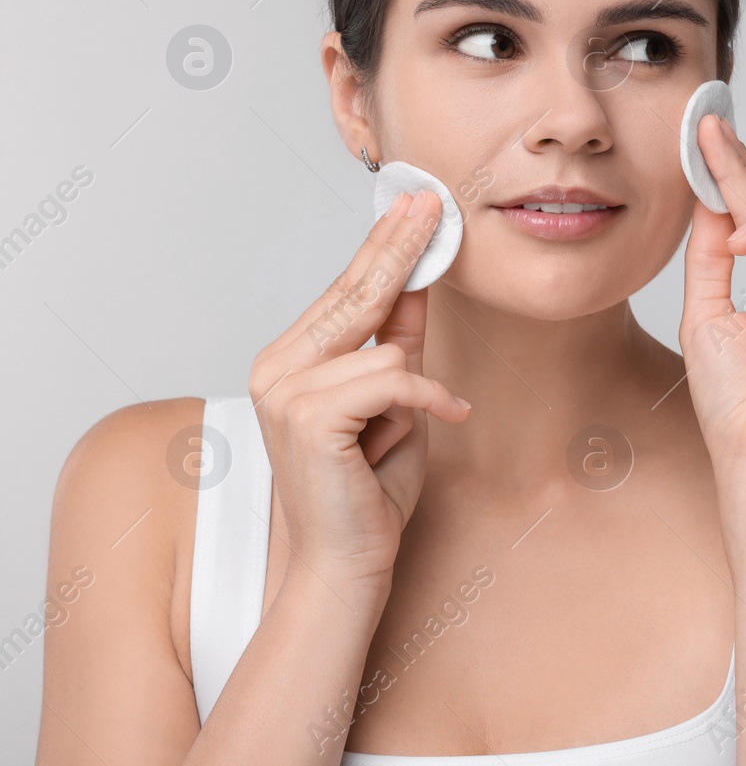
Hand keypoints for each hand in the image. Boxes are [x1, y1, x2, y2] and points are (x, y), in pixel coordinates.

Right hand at [246, 189, 470, 609]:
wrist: (347, 562)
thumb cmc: (369, 490)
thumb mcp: (398, 403)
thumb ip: (400, 344)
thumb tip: (420, 283)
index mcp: (290, 360)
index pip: (346, 291)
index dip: (384, 246)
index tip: (415, 205)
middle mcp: (277, 368)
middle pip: (355, 294)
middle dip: (400, 247)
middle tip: (432, 204)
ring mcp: (285, 390)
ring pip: (385, 348)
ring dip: (415, 392)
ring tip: (401, 436)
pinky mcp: (307, 416)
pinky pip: (394, 380)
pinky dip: (428, 401)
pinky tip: (448, 418)